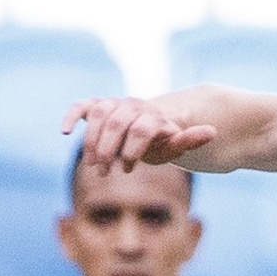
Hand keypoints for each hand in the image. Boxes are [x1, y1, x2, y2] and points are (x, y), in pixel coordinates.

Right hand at [62, 95, 216, 171]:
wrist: (149, 125)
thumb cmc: (162, 141)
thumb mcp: (175, 146)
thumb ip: (189, 140)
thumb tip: (212, 131)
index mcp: (153, 114)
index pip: (141, 127)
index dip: (133, 149)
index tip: (129, 168)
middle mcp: (133, 104)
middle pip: (116, 122)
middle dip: (109, 149)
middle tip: (106, 171)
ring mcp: (114, 104)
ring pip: (98, 113)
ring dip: (91, 140)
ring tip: (93, 164)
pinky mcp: (98, 106)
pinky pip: (82, 105)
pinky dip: (72, 115)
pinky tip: (64, 131)